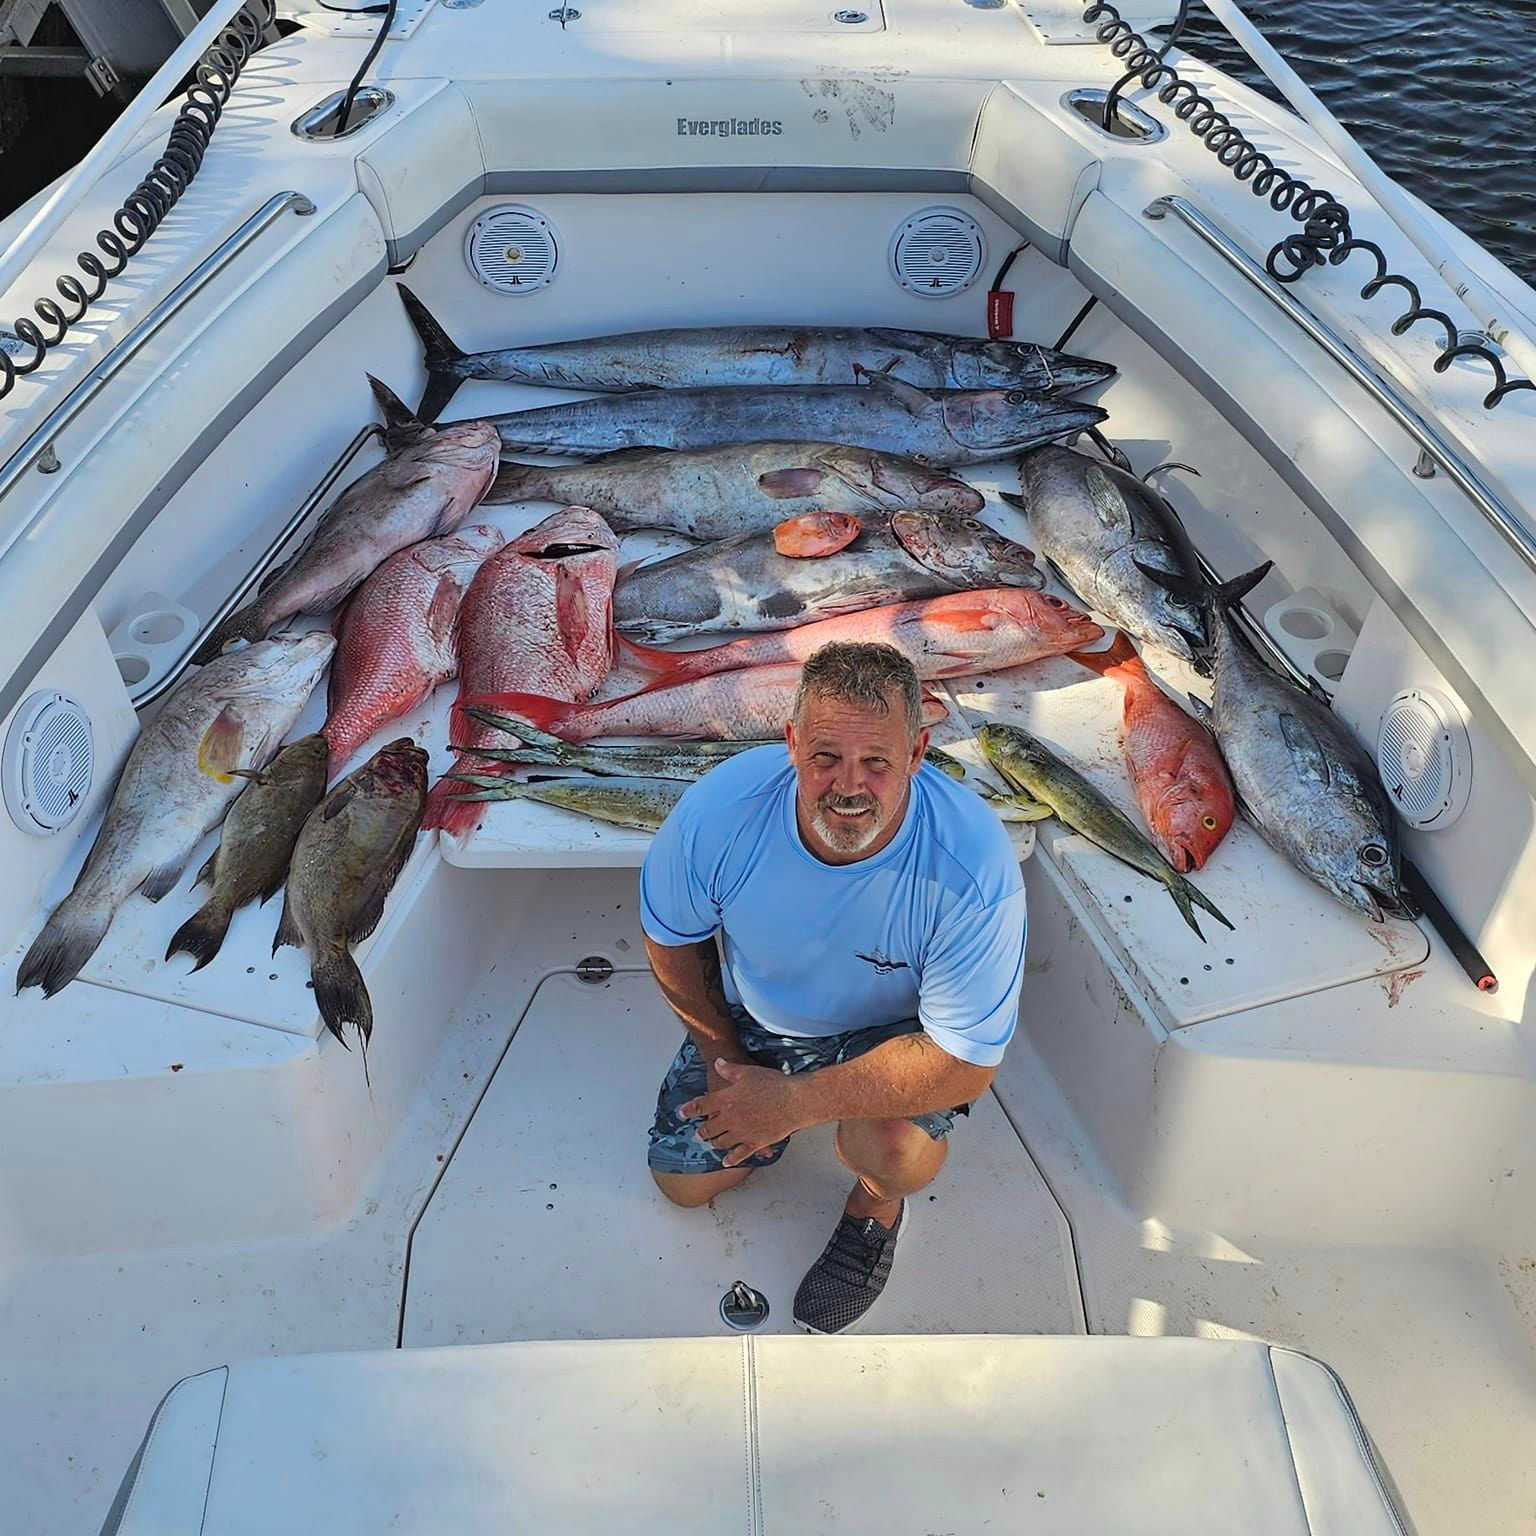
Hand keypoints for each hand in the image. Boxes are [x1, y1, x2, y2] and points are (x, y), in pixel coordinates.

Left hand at [681, 1059, 806, 1168]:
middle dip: (701, 1131)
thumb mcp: (748, 1071)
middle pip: (709, 1128)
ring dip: (714, 1143)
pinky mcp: (755, 1142)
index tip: (681, 1113)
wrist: (792, 1100)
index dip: (690, 1110)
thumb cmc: (772, 1083)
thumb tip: (718, 1062)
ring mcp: (742, 1132)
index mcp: (726, 1099)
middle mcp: (730, 1118)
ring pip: (722, 1142)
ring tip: (711, 1144)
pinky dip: (731, 1159)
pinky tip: (726, 1162)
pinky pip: (740, 1154)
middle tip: (697, 1134)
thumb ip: (730, 1069)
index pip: (701, 1105)